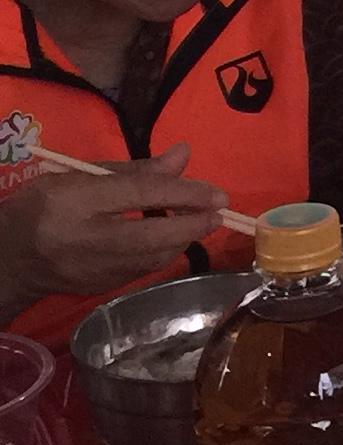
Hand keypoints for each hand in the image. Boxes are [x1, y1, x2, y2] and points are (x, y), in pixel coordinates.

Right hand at [0, 149, 228, 308]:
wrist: (10, 257)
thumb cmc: (44, 206)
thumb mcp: (79, 176)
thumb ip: (133, 169)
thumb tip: (183, 155)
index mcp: (76, 202)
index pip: (139, 195)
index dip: (183, 193)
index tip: (217, 194)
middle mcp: (86, 239)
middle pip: (152, 235)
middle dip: (193, 224)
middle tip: (220, 211)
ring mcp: (93, 270)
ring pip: (153, 258)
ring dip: (183, 239)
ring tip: (200, 220)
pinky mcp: (100, 289)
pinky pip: (143, 270)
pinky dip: (163, 253)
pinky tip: (172, 238)